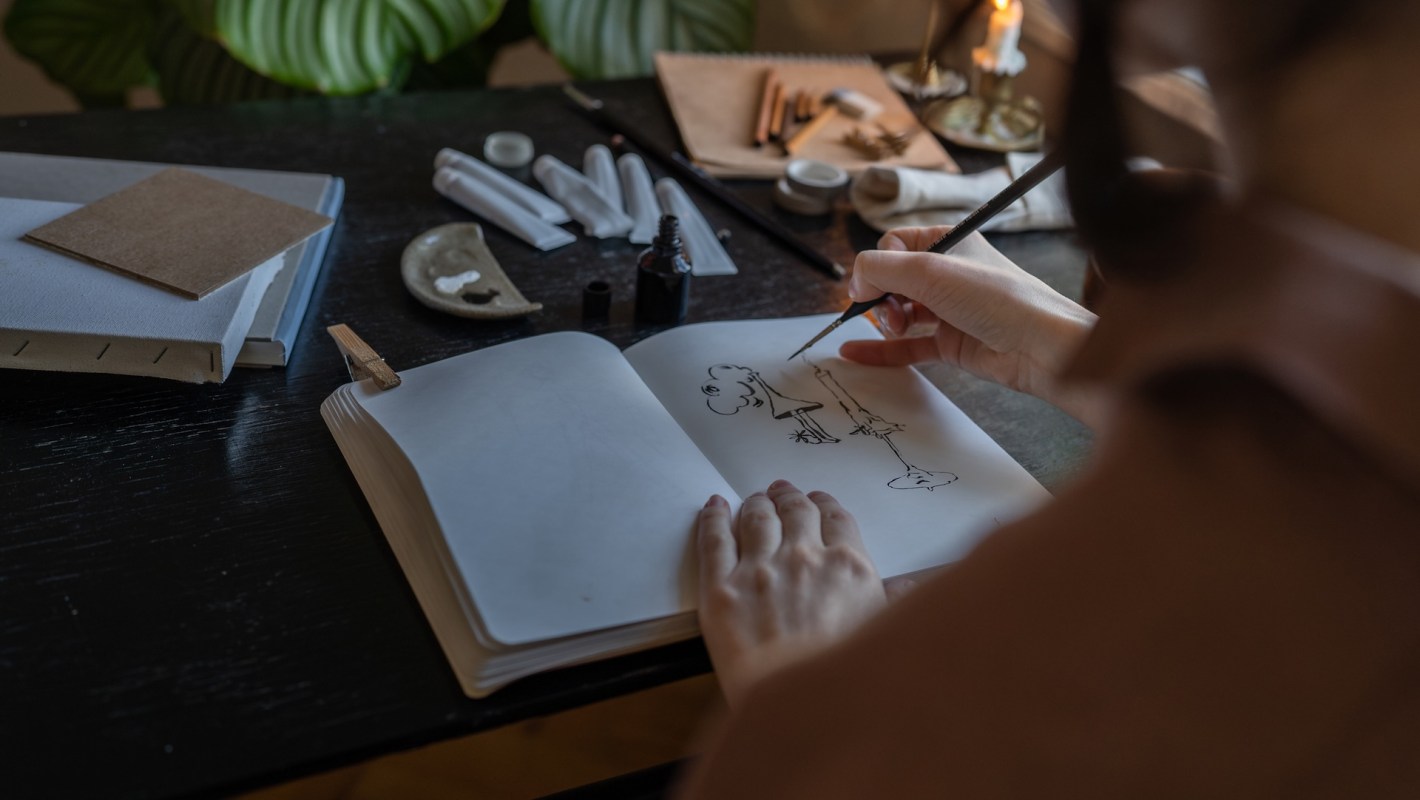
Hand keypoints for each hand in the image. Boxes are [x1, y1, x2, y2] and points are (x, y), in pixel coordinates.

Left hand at [697, 481, 888, 707]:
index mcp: (849, 566)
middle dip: (789, 497)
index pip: (837, 519)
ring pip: (757, 518)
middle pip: (795, 511)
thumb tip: (905, 587)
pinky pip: (715, 540)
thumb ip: (892, 603)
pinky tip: (714, 506)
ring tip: (756, 498)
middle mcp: (804, 557)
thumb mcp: (882, 636)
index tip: (820, 501)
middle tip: (783, 491)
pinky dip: (713, 518)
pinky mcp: (720, 588)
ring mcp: (759, 569)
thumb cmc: (843, 679)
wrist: (797, 709)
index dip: (826, 505)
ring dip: (757, 503)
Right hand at [843, 226, 1101, 427]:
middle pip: (892, 279)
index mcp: (948, 242)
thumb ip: (881, 268)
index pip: (894, 245)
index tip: (872, 285)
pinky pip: (908, 345)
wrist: (1041, 345)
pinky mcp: (951, 342)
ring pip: (899, 311)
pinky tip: (855, 352)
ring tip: (894, 328)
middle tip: (886, 310)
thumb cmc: (996, 298)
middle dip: (880, 294)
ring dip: (885, 320)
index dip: (878, 264)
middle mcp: (948, 273)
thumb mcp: (930, 271)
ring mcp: (949, 309)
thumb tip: (853, 281)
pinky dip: (882, 349)